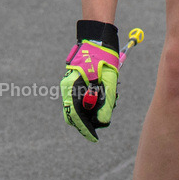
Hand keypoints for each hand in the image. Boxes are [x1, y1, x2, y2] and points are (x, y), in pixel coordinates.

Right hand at [61, 20, 120, 141]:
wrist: (98, 41)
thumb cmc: (103, 59)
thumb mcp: (109, 82)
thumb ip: (106, 103)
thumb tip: (103, 122)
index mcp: (72, 88)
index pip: (76, 116)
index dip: (85, 129)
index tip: (94, 138)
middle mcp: (68, 88)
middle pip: (76, 114)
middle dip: (90, 119)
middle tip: (105, 119)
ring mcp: (71, 85)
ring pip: (80, 106)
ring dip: (94, 109)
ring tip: (110, 101)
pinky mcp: (76, 83)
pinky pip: (82, 98)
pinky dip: (93, 100)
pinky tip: (106, 95)